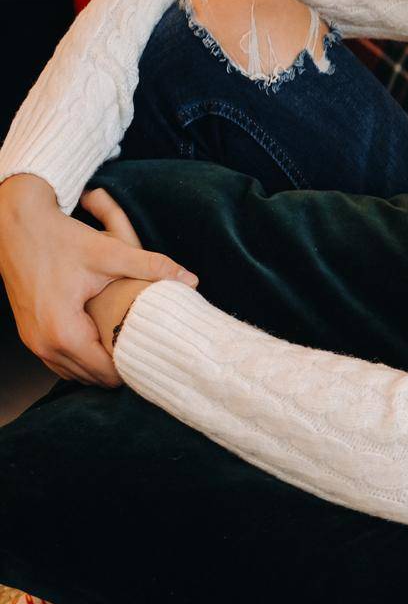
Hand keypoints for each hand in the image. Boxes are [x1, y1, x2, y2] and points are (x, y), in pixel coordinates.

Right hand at [0, 174, 194, 386]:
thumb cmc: (60, 238)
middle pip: (90, 378)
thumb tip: (193, 280)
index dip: (134, 366)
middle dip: (119, 367)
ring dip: (100, 364)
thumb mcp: (111, 252)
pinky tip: (105, 340)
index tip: (158, 354)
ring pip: (73, 372)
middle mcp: (43, 343)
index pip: (106, 372)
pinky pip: (59, 360)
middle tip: (150, 351)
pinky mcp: (29, 333)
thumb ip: (152, 267)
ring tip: (130, 346)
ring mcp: (32, 341)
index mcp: (63, 331)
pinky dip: (82, 357)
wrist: (16, 225)